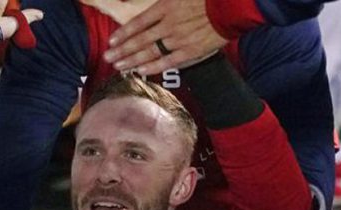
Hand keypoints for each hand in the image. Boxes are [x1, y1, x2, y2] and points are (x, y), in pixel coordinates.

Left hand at [95, 0, 225, 75]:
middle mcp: (168, 24)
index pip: (138, 22)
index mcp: (165, 6)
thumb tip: (131, 0)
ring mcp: (178, 39)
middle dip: (122, 50)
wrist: (231, 6)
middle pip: (139, 40)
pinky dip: (153, 67)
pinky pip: (167, 61)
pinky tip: (141, 71)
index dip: (124, 33)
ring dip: (132, 60)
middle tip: (108, 58)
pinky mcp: (190, 51)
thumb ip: (160, 1)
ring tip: (119, 67)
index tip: (112, 40)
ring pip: (150, 52)